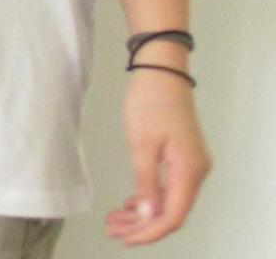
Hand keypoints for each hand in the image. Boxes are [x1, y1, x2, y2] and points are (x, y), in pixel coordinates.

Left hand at [105, 70, 211, 244]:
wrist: (161, 69)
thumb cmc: (150, 103)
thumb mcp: (142, 144)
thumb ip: (146, 183)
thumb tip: (148, 217)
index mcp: (189, 172)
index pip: (173, 216)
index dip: (150, 232)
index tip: (125, 239)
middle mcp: (195, 172)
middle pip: (171, 211)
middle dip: (142, 225)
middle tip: (112, 229)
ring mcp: (190, 163)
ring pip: (168, 199)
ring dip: (143, 212)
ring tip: (115, 220)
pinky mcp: (181, 154)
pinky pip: (167, 185)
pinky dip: (149, 196)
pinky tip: (131, 203)